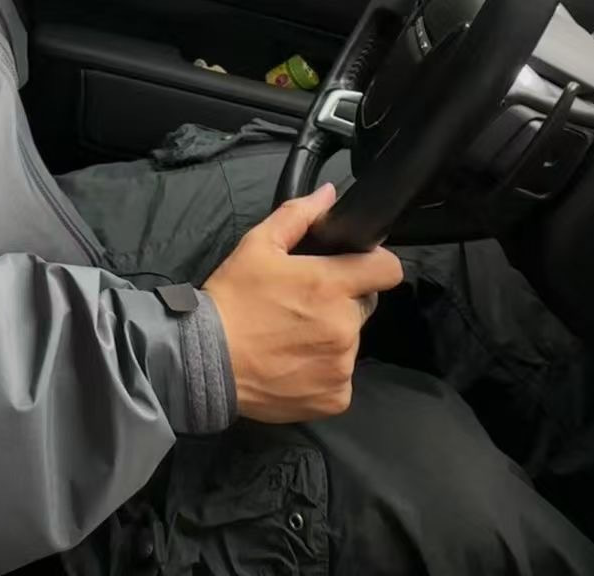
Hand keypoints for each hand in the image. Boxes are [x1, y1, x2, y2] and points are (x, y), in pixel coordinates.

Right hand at [203, 184, 401, 423]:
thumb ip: (298, 216)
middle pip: (364, 305)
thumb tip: (330, 193)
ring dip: (331, 335)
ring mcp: (342, 365)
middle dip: (343, 300)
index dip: (375, 264)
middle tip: (305, 303)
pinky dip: (323, 370)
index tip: (357, 267)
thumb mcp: (258, 246)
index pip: (387, 270)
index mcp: (331, 284)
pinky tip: (293, 364)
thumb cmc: (233, 298)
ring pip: (350, 341)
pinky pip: (340, 377)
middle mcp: (345, 326)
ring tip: (292, 336)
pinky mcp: (335, 398)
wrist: (206, 360)